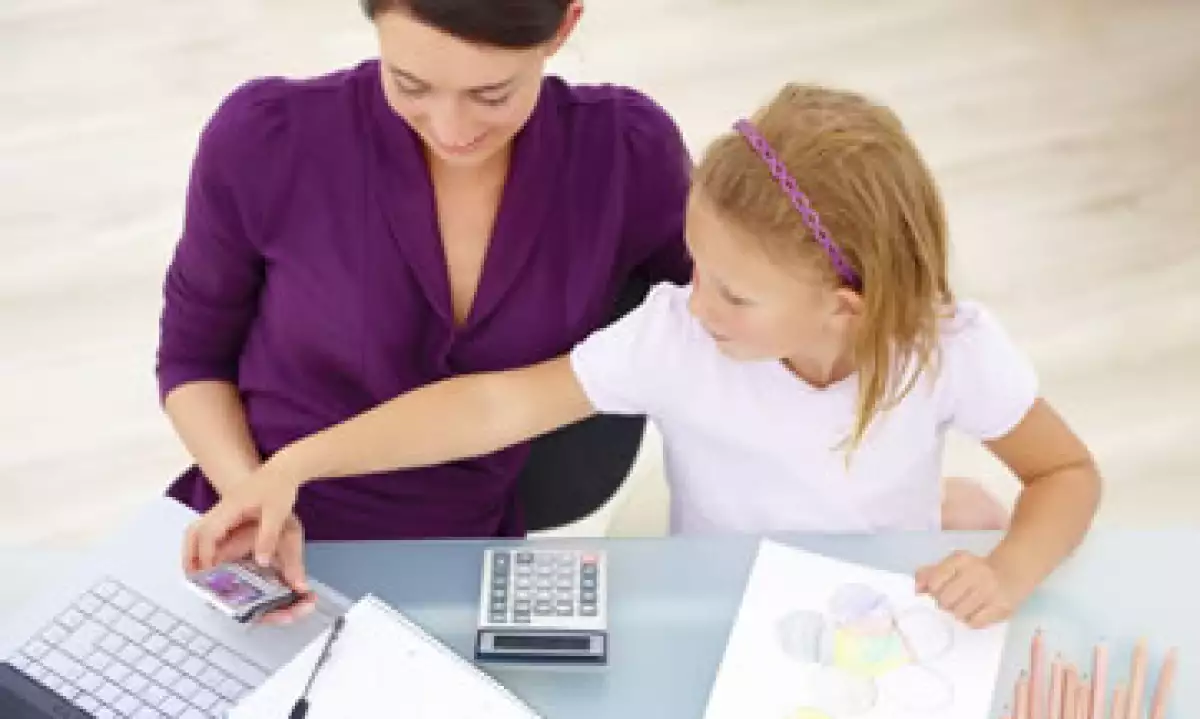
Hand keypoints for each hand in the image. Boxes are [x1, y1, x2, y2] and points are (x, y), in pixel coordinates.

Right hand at [183, 461, 312, 622]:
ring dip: (193, 550)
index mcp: (230, 508)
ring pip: (197, 530)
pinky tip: (211, 559)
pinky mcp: (226, 512)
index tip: (208, 574)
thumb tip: (261, 562)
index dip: (206, 555)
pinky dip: (202, 545)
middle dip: (190, 555)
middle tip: (193, 577)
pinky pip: (207, 529)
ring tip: (197, 572)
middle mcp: (221, 509)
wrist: (282, 469)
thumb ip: (269, 536)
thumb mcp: (278, 513)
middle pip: (194, 532)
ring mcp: (221, 510)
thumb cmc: (280, 489)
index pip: (208, 534)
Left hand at [915, 550, 1029, 627]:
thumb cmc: (974, 570)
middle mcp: (975, 573)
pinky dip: (970, 621)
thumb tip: (917, 589)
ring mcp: (989, 591)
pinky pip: (975, 623)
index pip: (935, 581)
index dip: (932, 590)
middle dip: (944, 603)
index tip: (938, 590)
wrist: (1010, 572)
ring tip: (964, 606)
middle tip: (952, 601)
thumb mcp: (952, 565)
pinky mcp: (1001, 607)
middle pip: (945, 600)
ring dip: (957, 613)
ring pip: (958, 613)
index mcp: (960, 560)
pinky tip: (974, 612)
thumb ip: (930, 573)